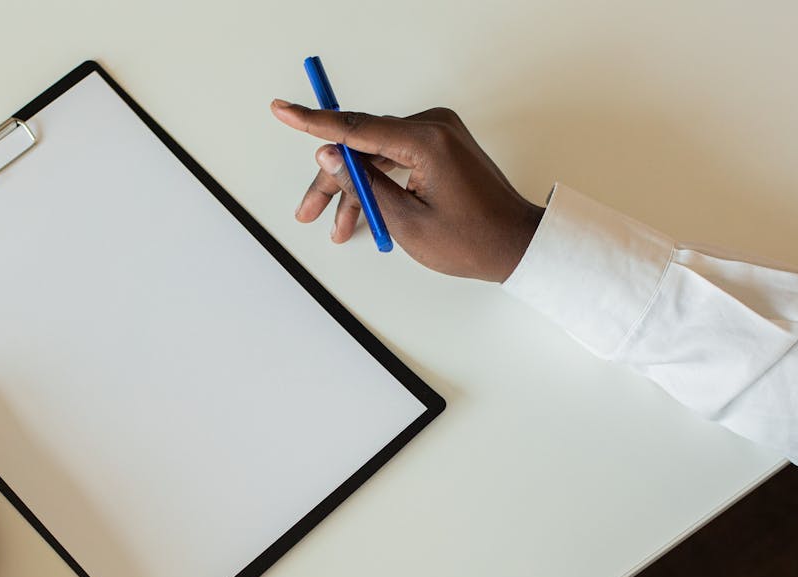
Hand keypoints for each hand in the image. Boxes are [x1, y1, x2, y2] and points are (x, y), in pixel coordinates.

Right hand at [271, 100, 543, 281]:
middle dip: (334, 180)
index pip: (355, 127)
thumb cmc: (472, 239)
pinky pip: (394, 158)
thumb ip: (363, 185)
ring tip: (338, 227)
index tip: (282, 110)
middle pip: (361, 145)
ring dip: (354, 188)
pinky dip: (377, 183)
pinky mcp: (440, 145)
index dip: (313, 122)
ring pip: (374, 155)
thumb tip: (330, 155)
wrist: (515, 245)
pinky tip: (363, 213)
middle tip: (308, 211)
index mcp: (426, 141)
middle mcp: (432, 127)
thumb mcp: (405, 221)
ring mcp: (437, 134)